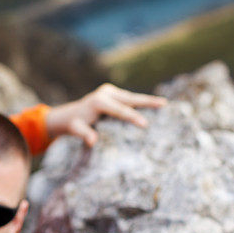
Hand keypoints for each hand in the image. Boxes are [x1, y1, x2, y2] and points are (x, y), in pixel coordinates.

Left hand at [46, 83, 166, 146]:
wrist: (70, 115)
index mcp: (98, 101)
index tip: (145, 124)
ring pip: (131, 97)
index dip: (133, 117)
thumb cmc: (74, 124)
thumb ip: (84, 134)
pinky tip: (153, 104)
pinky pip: (129, 99)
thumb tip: (93, 141)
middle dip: (147, 102)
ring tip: (163, 103)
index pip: (119, 110)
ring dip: (147, 101)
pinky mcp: (113, 93)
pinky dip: (140, 102)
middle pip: (129, 99)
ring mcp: (109, 91)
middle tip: (163, 104)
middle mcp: (105, 93)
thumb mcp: (76, 130)